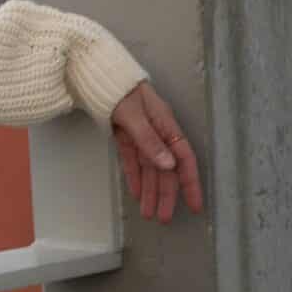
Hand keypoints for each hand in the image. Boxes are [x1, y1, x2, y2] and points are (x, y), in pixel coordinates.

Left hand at [108, 81, 203, 222]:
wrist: (96, 73)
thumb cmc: (119, 88)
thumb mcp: (135, 113)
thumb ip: (150, 139)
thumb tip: (169, 166)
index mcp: (166, 125)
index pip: (184, 158)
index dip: (190, 182)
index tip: (195, 204)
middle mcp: (157, 132)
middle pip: (165, 169)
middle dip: (166, 194)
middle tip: (164, 218)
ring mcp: (140, 135)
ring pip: (148, 168)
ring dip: (150, 191)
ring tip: (149, 214)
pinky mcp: (124, 136)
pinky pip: (132, 161)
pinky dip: (134, 177)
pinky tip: (137, 195)